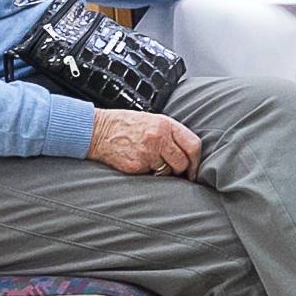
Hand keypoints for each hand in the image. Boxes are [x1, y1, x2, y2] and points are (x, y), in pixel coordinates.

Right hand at [88, 110, 202, 179]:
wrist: (99, 130)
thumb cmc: (127, 125)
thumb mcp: (153, 120)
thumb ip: (171, 134)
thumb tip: (188, 153)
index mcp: (166, 124)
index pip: (193, 145)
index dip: (196, 160)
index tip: (194, 169)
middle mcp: (159, 137)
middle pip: (182, 162)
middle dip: (181, 170)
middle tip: (176, 172)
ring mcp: (147, 152)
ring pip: (168, 171)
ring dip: (164, 172)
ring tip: (152, 163)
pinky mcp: (137, 165)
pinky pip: (151, 175)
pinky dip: (149, 173)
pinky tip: (140, 163)